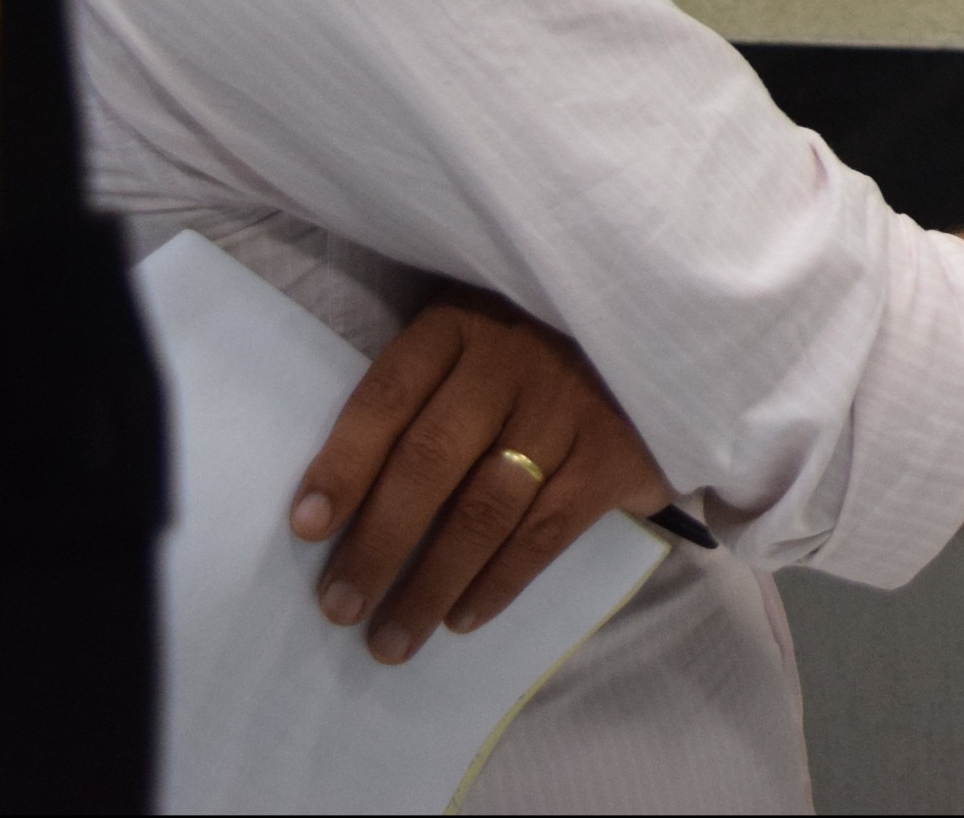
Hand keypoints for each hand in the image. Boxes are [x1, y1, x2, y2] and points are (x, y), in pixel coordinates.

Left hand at [291, 285, 675, 664]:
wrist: (658, 332)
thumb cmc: (534, 350)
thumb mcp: (473, 337)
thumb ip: (422, 394)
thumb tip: (334, 500)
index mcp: (463, 325)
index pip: (390, 395)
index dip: (344, 461)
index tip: (305, 527)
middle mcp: (514, 362)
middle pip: (431, 460)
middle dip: (378, 543)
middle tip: (340, 606)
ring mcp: (569, 409)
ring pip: (485, 509)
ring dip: (431, 582)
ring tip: (391, 639)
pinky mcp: (614, 455)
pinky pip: (545, 533)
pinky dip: (498, 582)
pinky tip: (461, 617)